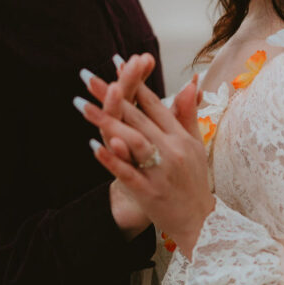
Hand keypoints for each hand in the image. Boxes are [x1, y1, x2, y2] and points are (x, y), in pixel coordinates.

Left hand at [76, 74, 214, 259]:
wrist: (200, 222)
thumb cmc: (193, 181)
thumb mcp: (195, 144)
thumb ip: (188, 114)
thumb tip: (190, 83)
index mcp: (180, 137)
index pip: (153, 104)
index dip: (135, 82)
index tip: (116, 62)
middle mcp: (172, 150)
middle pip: (137, 117)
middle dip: (112, 95)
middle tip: (88, 78)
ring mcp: (161, 171)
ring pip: (132, 141)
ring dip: (106, 122)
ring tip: (83, 106)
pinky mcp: (150, 192)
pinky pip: (128, 173)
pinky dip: (112, 159)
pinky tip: (94, 146)